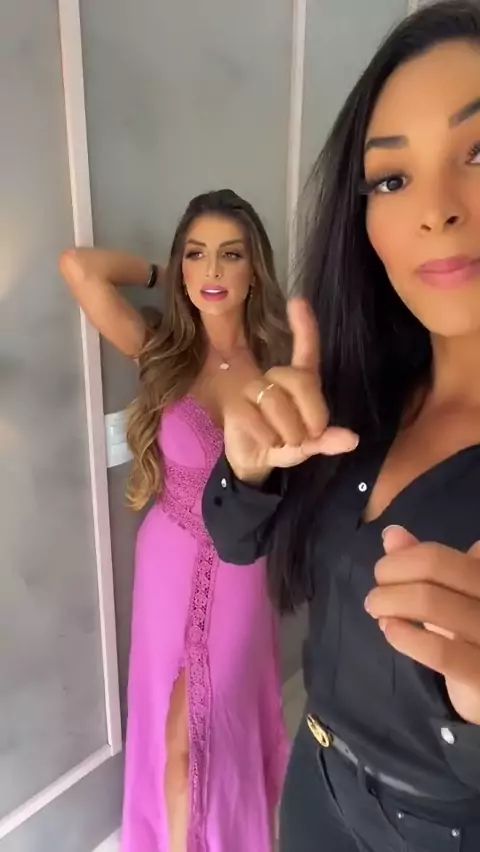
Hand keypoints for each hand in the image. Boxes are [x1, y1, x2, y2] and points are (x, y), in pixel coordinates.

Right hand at [223, 298, 358, 482]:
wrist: (254, 462)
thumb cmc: (286, 444)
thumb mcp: (310, 445)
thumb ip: (328, 441)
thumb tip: (352, 439)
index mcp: (300, 382)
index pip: (306, 349)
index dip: (304, 326)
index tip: (298, 301)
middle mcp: (277, 379)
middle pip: (297, 378)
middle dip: (308, 410)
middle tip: (310, 435)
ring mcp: (254, 390)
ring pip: (274, 398)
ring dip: (288, 428)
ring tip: (286, 442)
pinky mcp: (236, 405)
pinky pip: (255, 414)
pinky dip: (268, 435)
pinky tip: (269, 442)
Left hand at [365, 525, 479, 724]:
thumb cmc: (468, 634)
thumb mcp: (449, 595)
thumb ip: (424, 564)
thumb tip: (392, 533)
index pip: (435, 554)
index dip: (400, 560)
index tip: (386, 573)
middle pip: (432, 566)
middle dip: (390, 574)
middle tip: (375, 594)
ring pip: (430, 602)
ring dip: (390, 602)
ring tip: (377, 610)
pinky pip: (441, 652)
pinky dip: (407, 637)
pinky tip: (391, 631)